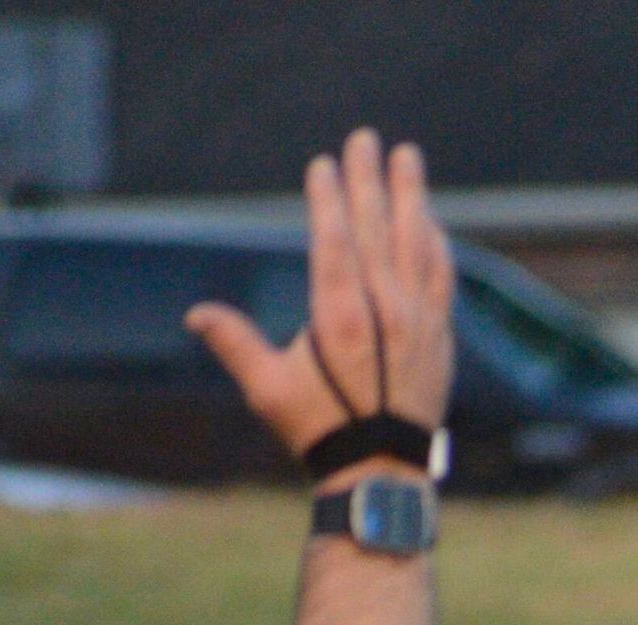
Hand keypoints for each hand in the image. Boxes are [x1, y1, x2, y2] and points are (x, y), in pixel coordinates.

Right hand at [188, 129, 455, 473]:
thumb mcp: (268, 390)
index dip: (329, 198)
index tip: (323, 165)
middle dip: (369, 180)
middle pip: (377, 229)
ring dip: (412, 196)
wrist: (379, 473)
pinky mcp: (441, 337)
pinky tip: (430, 221)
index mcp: (340, 318)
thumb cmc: (318, 432)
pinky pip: (441, 276)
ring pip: (417, 243)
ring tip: (408, 158)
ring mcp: (419, 322)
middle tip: (365, 139)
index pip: (335, 240)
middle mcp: (386, 312)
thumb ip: (235, 344)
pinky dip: (435, 243)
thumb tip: (196, 314)